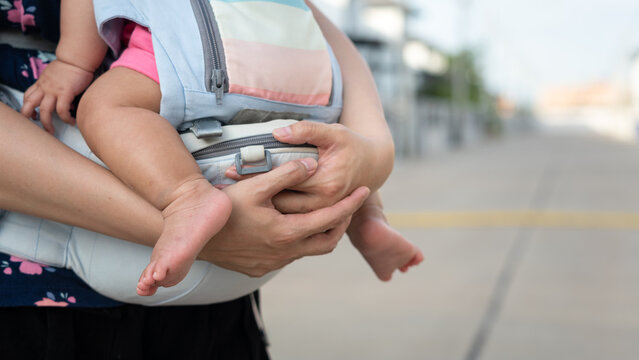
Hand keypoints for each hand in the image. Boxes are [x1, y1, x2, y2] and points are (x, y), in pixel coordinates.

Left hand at [21, 59, 93, 133]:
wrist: (77, 58)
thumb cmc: (71, 64)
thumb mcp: (56, 73)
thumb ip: (54, 83)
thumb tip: (61, 93)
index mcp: (42, 82)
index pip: (28, 95)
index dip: (27, 106)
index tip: (32, 114)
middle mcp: (44, 87)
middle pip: (29, 104)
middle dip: (28, 116)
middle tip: (36, 124)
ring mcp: (54, 90)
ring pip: (44, 110)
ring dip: (46, 123)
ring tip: (51, 131)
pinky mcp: (65, 93)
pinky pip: (62, 110)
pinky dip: (65, 118)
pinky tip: (71, 121)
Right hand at [200, 158, 369, 276]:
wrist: (195, 237)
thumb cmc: (223, 208)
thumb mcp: (254, 185)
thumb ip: (286, 173)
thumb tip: (312, 164)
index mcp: (288, 232)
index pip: (331, 218)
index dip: (350, 204)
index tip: (365, 190)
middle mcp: (285, 252)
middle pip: (328, 242)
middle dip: (342, 223)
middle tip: (348, 205)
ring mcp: (273, 263)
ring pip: (310, 250)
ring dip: (321, 234)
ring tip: (325, 214)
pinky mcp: (261, 268)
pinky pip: (291, 256)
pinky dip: (301, 241)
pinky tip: (293, 226)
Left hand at [226, 121, 389, 213]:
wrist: (372, 166)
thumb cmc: (352, 146)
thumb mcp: (333, 132)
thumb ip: (306, 131)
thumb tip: (278, 133)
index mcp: (326, 184)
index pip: (283, 181)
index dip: (256, 176)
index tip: (231, 171)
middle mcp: (323, 203)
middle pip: (280, 203)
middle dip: (253, 196)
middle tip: (225, 188)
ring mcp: (322, 213)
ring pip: (284, 214)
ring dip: (260, 207)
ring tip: (235, 197)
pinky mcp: (319, 216)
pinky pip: (292, 217)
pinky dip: (273, 211)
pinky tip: (255, 203)